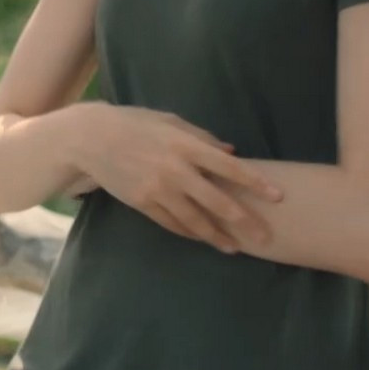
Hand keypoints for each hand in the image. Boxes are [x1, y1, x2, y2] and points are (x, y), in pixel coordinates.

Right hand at [64, 103, 281, 252]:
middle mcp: (175, 170)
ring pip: (195, 220)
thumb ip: (201, 137)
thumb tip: (231, 153)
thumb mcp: (169, 121)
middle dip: (243, 221)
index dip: (255, 183)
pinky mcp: (142, 203)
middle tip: (264, 238)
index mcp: (186, 145)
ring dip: (217, 236)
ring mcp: (158, 190)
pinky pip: (172, 223)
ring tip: (235, 248)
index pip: (229, 168)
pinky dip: (190, 232)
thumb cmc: (134, 124)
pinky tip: (203, 238)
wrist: (90, 138)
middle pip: (217, 201)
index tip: (277, 197)